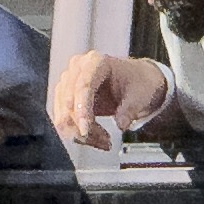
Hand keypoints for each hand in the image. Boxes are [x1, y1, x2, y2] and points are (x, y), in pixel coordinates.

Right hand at [51, 52, 172, 148]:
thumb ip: (129, 110)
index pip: (82, 86)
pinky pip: (65, 123)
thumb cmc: (138, 84)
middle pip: (68, 103)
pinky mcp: (66, 100)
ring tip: (105, 141)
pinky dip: (79, 136)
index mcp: (96, 62)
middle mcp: (78, 69)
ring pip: (64, 117)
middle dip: (83, 127)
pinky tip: (97, 139)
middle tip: (105, 141)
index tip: (85, 130)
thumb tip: (120, 125)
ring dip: (81, 135)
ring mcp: (69, 84)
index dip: (82, 109)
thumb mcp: (140, 96)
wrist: (136, 84)